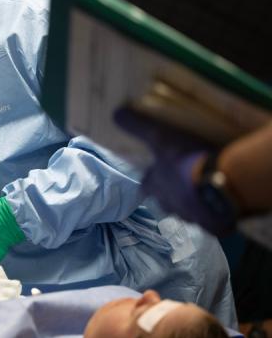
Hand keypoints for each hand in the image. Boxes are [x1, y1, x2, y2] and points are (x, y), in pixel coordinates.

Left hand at [114, 106, 235, 235]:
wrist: (222, 183)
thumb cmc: (185, 160)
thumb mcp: (160, 137)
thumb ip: (138, 126)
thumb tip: (116, 113)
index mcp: (156, 185)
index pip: (146, 185)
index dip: (150, 180)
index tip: (152, 177)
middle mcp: (170, 203)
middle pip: (165, 202)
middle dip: (170, 195)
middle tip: (180, 185)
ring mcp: (192, 215)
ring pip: (187, 212)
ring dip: (191, 204)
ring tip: (201, 193)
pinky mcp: (213, 223)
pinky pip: (211, 220)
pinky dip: (213, 212)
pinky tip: (220, 204)